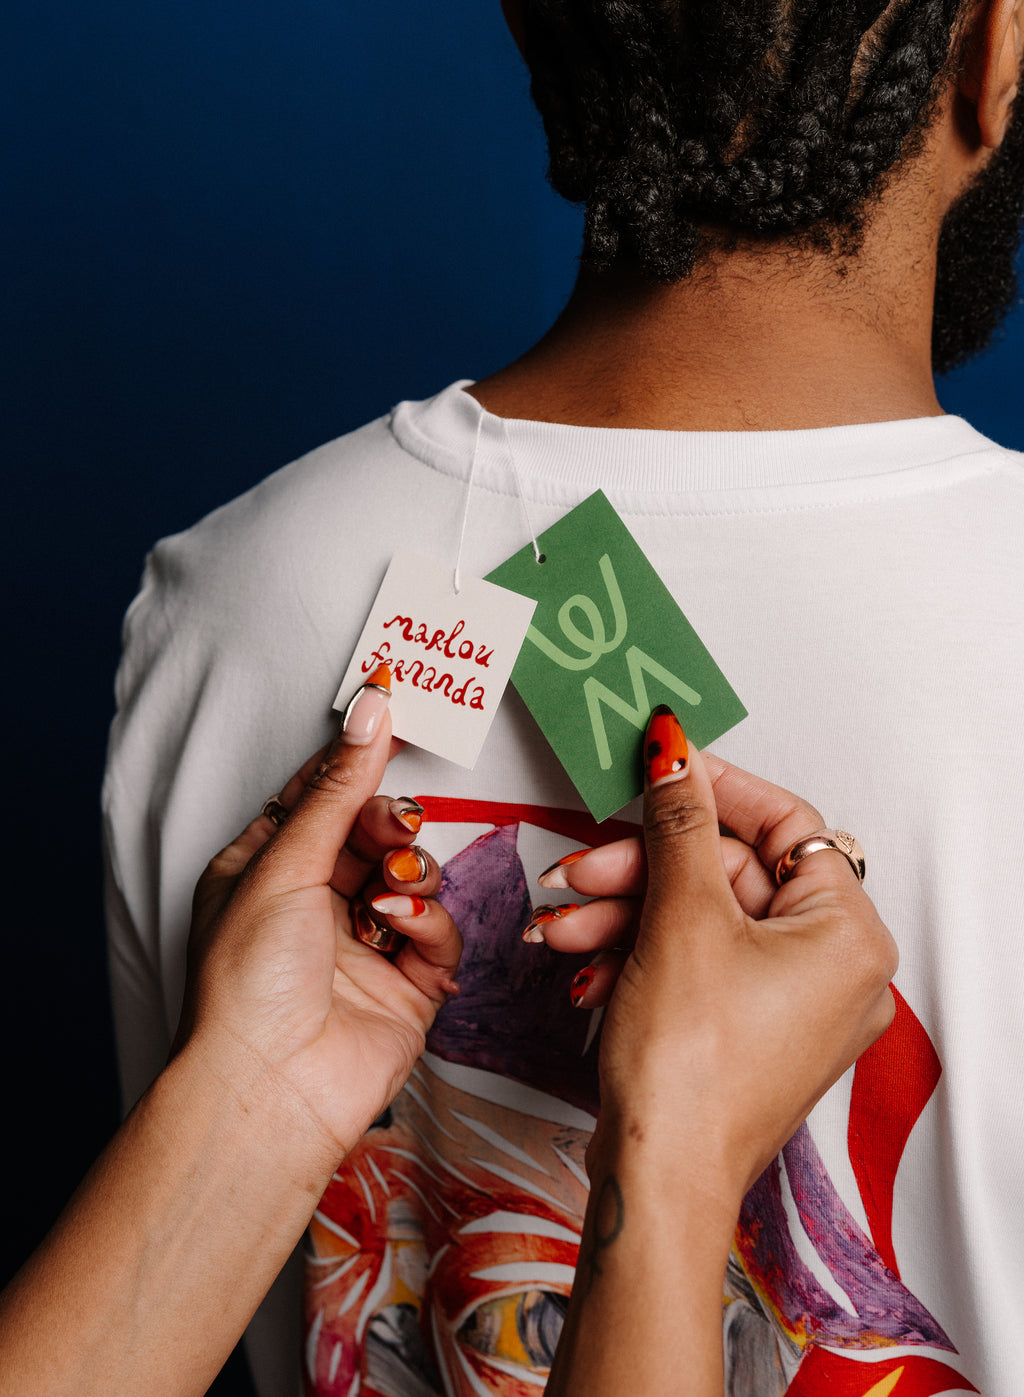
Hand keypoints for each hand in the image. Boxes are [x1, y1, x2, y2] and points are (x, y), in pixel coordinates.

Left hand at [177, 684, 461, 1164]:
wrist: (272, 1089)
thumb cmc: (247, 982)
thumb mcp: (284, 865)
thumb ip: (337, 789)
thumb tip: (370, 711)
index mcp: (264, 870)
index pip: (317, 797)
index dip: (352, 762)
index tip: (389, 718)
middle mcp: (312, 905)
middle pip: (372, 833)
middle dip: (389, 822)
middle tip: (396, 825)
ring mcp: (362, 946)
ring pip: (413, 876)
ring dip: (410, 873)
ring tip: (391, 889)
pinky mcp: (406, 985)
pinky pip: (437, 931)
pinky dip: (424, 923)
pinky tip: (398, 931)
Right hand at [536, 709, 896, 1203]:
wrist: (655, 1182)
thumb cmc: (689, 1072)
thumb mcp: (679, 918)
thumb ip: (678, 823)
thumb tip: (675, 752)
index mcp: (847, 936)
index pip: (784, 823)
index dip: (713, 788)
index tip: (659, 765)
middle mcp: (831, 970)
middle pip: (727, 874)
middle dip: (640, 868)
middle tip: (583, 864)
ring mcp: (787, 1003)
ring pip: (697, 918)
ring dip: (622, 911)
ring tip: (562, 921)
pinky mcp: (744, 1029)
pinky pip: (691, 960)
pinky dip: (635, 951)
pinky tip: (582, 959)